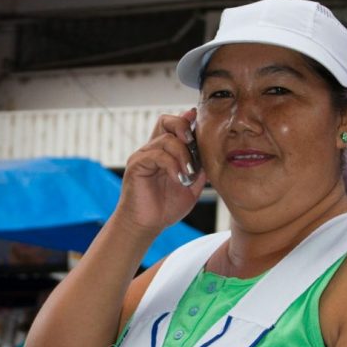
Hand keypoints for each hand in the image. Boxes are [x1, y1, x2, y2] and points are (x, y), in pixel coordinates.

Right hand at [115, 108, 206, 235]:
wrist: (146, 226)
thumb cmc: (165, 209)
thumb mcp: (191, 188)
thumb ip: (199, 170)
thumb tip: (210, 155)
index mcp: (165, 153)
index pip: (174, 126)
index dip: (187, 120)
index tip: (199, 121)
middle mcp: (153, 150)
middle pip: (166, 121)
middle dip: (183, 126)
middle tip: (192, 143)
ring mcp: (143, 156)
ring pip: (167, 140)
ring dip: (183, 155)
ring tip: (187, 175)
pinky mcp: (136, 165)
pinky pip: (157, 155)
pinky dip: (172, 165)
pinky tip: (178, 179)